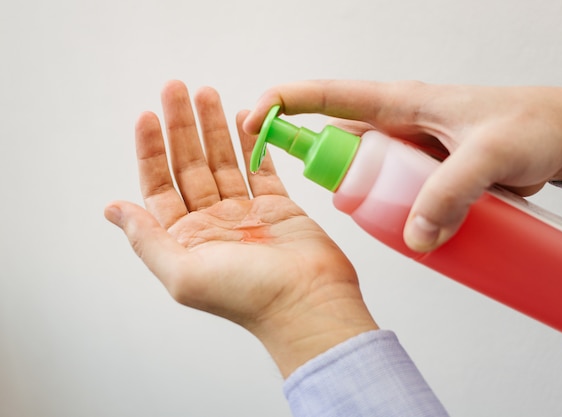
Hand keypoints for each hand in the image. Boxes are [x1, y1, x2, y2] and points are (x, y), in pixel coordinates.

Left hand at [104, 80, 377, 376]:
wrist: (307, 303)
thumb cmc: (247, 295)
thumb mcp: (182, 272)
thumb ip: (147, 238)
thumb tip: (112, 209)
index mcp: (186, 239)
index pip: (160, 186)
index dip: (151, 150)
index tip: (148, 116)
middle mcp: (212, 223)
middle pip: (191, 165)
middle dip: (183, 127)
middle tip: (178, 88)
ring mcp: (246, 213)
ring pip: (226, 162)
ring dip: (216, 128)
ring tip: (209, 93)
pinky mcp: (278, 207)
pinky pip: (261, 169)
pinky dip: (254, 145)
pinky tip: (246, 120)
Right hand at [243, 80, 561, 250]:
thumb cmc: (532, 123)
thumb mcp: (491, 154)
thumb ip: (451, 193)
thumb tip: (417, 237)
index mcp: (401, 102)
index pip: (327, 96)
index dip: (284, 103)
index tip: (252, 120)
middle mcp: (399, 125)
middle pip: (339, 146)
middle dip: (324, 172)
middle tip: (337, 202)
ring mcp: (411, 152)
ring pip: (366, 175)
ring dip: (362, 199)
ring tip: (382, 221)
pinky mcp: (426, 176)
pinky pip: (394, 194)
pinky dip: (389, 213)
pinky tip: (403, 232)